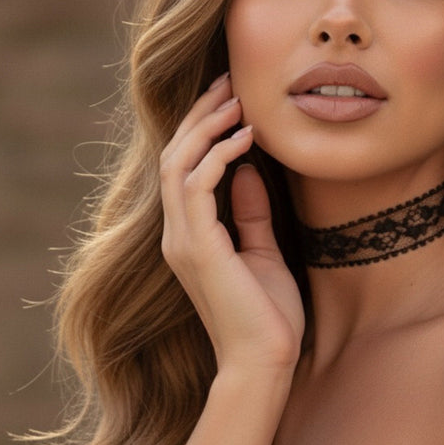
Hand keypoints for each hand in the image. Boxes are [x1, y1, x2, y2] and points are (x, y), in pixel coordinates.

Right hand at [159, 74, 304, 375]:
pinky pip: (197, 185)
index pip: (184, 169)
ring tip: (237, 98)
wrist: (265, 362)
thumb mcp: (262, 251)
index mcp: (190, 236)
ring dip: (207, 127)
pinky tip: (246, 136)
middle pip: (176, 157)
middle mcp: (177, 234)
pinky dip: (217, 155)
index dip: (202, 130)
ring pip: (179, 164)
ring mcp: (183, 241)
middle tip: (229, 81)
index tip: (231, 99)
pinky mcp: (198, 247)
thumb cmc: (268, 314)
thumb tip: (247, 172)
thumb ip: (249, 212)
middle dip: (200, 115)